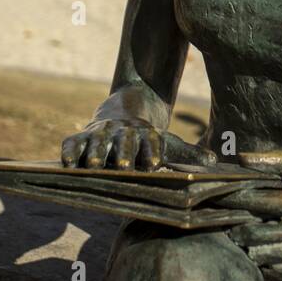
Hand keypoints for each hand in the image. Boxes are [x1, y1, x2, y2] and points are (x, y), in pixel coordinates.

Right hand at [60, 119, 215, 169]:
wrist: (121, 114)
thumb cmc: (146, 140)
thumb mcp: (169, 144)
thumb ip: (188, 154)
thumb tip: (214, 162)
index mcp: (145, 135)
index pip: (150, 143)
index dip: (152, 152)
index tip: (153, 164)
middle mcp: (122, 133)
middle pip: (123, 142)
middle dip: (123, 153)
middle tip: (123, 167)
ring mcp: (99, 133)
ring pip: (96, 142)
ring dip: (95, 153)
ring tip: (93, 166)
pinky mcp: (79, 137)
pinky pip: (71, 143)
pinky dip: (69, 152)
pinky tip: (67, 165)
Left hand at [220, 151, 281, 280]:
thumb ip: (280, 160)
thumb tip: (242, 158)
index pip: (256, 201)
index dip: (235, 196)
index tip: (223, 193)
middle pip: (251, 231)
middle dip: (236, 222)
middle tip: (231, 214)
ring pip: (255, 252)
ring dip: (247, 241)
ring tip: (247, 229)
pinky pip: (266, 268)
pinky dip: (260, 256)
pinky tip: (265, 243)